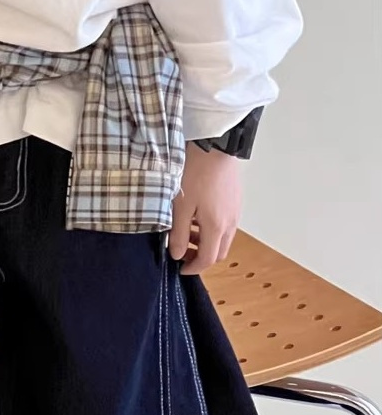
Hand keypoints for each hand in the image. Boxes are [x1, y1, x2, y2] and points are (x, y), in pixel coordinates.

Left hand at [169, 144, 242, 275]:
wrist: (215, 146)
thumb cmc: (195, 173)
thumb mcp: (180, 205)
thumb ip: (179, 233)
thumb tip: (178, 255)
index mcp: (217, 227)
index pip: (208, 260)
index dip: (193, 268)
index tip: (180, 268)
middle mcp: (230, 223)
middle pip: (218, 252)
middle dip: (201, 257)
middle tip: (182, 251)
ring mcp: (235, 212)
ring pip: (223, 239)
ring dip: (206, 242)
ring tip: (187, 231)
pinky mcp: (235, 201)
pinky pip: (226, 224)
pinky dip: (212, 229)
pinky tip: (197, 216)